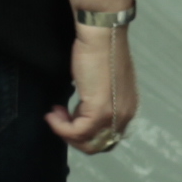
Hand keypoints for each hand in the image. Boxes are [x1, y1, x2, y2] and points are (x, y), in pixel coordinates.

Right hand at [48, 24, 135, 155]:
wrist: (101, 37)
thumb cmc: (98, 54)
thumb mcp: (101, 84)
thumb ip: (97, 102)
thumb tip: (81, 114)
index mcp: (128, 108)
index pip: (107, 138)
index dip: (84, 133)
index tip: (67, 116)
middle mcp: (126, 115)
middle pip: (98, 145)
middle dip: (73, 136)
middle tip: (59, 117)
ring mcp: (115, 114)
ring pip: (87, 142)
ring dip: (65, 131)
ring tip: (55, 112)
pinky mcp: (100, 110)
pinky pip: (77, 132)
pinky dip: (61, 127)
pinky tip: (54, 112)